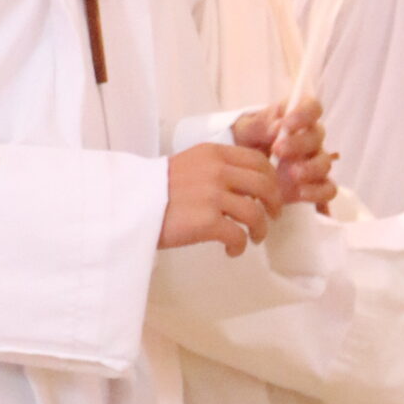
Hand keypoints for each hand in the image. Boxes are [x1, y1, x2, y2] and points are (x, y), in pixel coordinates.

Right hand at [160, 143, 281, 255]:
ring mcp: (212, 195)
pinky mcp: (206, 221)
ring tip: (254, 238)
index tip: (271, 194)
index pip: (258, 161)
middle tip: (272, 217)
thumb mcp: (190, 165)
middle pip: (265, 185)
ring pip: (256, 213)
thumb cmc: (156, 190)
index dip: (272, 180)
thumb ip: (217, 168)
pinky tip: (232, 250)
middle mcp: (216, 170)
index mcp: (213, 153)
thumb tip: (248, 184)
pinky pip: (238, 235)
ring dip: (261, 229)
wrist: (128, 205)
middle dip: (275, 204)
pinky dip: (240, 246)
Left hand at [234, 99, 336, 213]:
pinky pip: (328, 189)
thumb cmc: (247, 141)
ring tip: (291, 174)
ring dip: (310, 168)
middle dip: (299, 143)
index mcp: (296, 117)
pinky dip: (318, 192)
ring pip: (325, 163)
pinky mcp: (314, 185)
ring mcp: (314, 162)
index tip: (287, 124)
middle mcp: (310, 138)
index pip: (312, 107)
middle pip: (317, 135)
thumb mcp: (246, 129)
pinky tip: (301, 193)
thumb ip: (260, 125)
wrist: (243, 169)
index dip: (305, 113)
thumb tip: (278, 127)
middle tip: (277, 150)